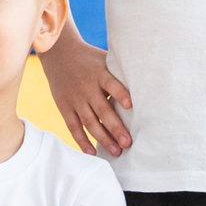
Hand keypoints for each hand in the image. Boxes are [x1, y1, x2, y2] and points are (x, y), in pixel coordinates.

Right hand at [41, 37, 130, 156]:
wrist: (58, 53)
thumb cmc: (90, 58)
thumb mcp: (104, 60)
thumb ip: (120, 73)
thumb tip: (148, 84)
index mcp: (99, 74)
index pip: (111, 84)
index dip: (120, 94)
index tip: (131, 105)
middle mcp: (86, 88)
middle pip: (102, 110)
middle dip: (115, 128)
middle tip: (128, 143)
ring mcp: (74, 99)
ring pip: (89, 122)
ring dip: (103, 139)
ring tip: (116, 152)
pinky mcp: (64, 107)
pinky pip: (73, 127)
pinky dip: (82, 141)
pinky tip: (92, 153)